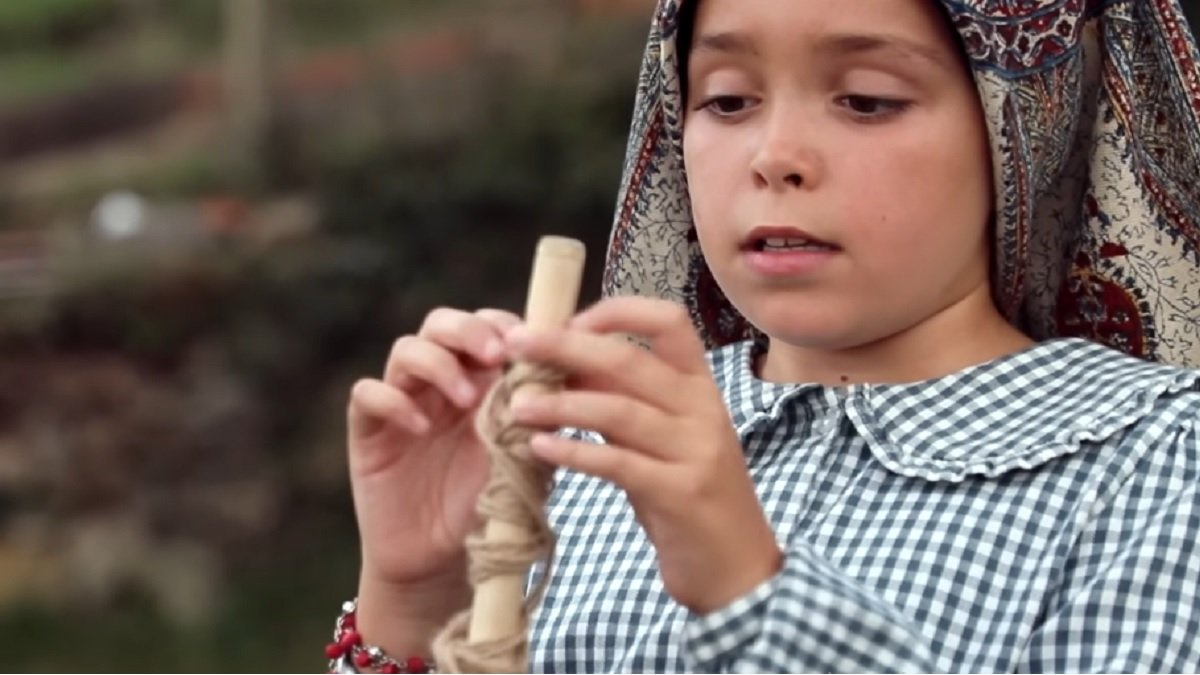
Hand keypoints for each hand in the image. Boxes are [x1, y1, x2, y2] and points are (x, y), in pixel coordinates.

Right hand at [347, 307, 519, 600]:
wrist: (440, 561)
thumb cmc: (485, 505)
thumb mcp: (522, 460)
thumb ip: (539, 420)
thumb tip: (569, 377)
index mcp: (479, 379)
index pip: (485, 327)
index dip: (502, 324)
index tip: (527, 343)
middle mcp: (438, 382)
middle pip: (441, 323)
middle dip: (468, 330)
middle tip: (495, 354)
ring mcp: (402, 401)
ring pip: (405, 349)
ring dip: (436, 364)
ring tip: (463, 400)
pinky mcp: (369, 429)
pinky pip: (367, 394)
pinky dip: (392, 401)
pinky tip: (419, 428)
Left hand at [504, 297, 782, 613]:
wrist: (736, 564)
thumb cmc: (687, 491)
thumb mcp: (659, 434)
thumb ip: (621, 395)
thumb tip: (562, 358)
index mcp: (700, 384)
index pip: (668, 320)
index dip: (616, 311)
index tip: (567, 321)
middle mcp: (703, 408)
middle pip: (628, 359)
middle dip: (564, 346)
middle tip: (516, 345)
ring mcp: (696, 450)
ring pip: (619, 409)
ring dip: (560, 403)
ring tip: (516, 406)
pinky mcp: (680, 493)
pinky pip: (619, 463)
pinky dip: (574, 452)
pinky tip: (538, 448)